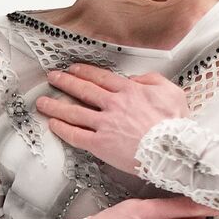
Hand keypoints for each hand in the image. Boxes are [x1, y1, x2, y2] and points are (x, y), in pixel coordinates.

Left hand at [36, 63, 189, 173]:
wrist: (171, 149)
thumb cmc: (175, 124)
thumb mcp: (171, 91)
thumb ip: (152, 80)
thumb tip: (136, 79)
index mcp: (129, 91)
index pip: (101, 78)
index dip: (85, 72)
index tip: (74, 69)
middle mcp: (113, 104)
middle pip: (83, 90)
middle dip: (65, 82)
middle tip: (53, 78)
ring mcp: (105, 124)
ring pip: (74, 112)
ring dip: (56, 106)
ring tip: (42, 102)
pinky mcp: (101, 144)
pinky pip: (76, 135)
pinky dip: (63, 129)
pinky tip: (53, 125)